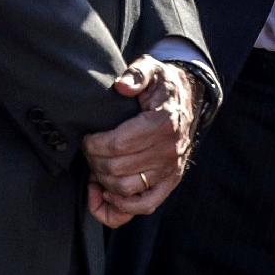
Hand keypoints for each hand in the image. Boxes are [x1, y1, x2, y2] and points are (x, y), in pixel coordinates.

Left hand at [81, 56, 199, 227]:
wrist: (188, 99)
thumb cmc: (163, 86)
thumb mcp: (151, 69)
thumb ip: (137, 73)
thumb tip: (122, 86)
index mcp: (164, 122)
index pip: (118, 144)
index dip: (94, 145)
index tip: (86, 138)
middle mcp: (170, 150)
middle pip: (118, 168)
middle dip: (94, 161)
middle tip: (88, 151)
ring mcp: (171, 169)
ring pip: (127, 189)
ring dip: (103, 182)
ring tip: (95, 168)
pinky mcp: (170, 181)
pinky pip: (146, 205)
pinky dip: (121, 206)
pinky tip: (106, 193)